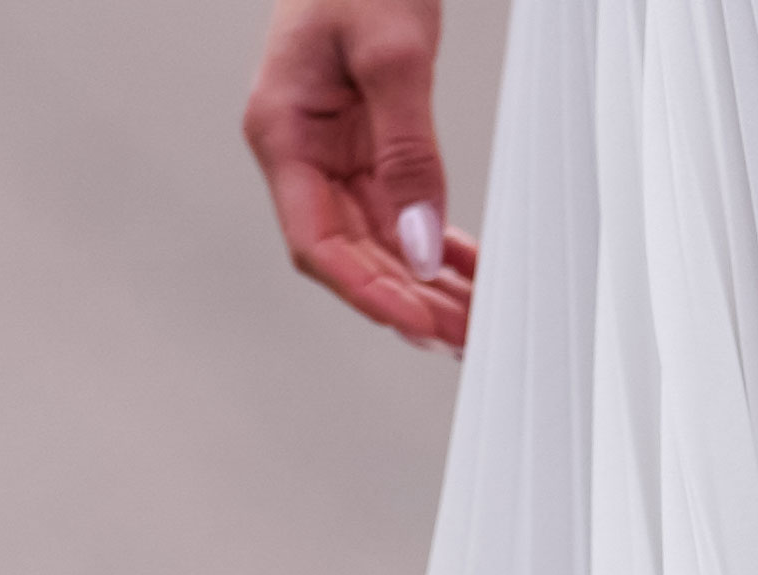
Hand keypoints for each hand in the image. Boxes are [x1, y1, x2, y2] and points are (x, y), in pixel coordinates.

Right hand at [246, 0, 475, 350]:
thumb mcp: (392, 55)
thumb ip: (408, 152)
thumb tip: (420, 241)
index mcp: (282, 132)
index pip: (317, 241)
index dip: (367, 291)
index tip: (418, 322)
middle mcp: (302, 150)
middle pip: (350, 252)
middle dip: (408, 300)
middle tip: (467, 337)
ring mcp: (333, 150)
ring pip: (378, 240)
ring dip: (426, 283)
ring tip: (476, 320)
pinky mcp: (365, 143)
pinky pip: (398, 209)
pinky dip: (434, 243)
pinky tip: (467, 273)